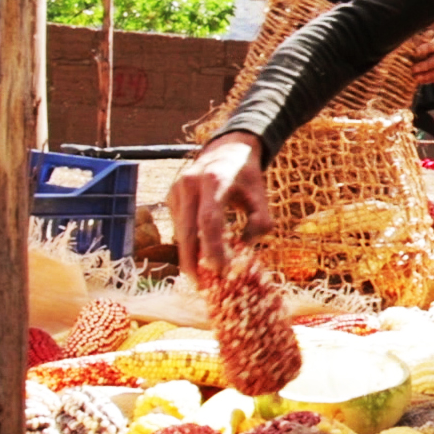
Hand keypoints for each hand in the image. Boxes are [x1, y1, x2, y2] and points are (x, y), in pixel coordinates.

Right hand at [168, 132, 270, 281]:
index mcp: (215, 179)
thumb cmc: (247, 174)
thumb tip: (245, 249)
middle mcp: (190, 183)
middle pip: (186, 230)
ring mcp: (176, 189)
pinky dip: (188, 243)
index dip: (213, 248)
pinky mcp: (171, 196)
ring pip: (179, 230)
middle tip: (201, 285)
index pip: (209, 220)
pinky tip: (198, 256)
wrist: (226, 148)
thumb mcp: (261, 194)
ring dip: (189, 255)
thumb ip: (260, 220)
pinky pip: (178, 225)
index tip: (221, 270)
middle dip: (192, 261)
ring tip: (202, 277)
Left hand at [411, 28, 433, 83]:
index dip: (425, 49)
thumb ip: (423, 38)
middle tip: (413, 69)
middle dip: (423, 67)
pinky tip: (419, 81)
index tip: (415, 52)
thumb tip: (410, 46)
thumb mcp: (433, 32)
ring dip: (425, 76)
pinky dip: (428, 80)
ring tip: (415, 77)